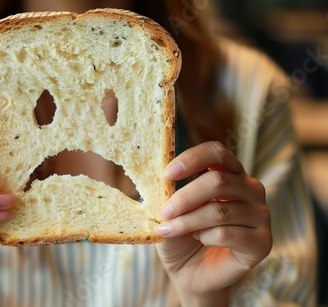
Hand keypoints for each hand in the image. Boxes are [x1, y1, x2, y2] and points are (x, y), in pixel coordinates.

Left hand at [155, 142, 271, 305]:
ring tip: (172, 229)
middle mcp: (251, 189)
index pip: (217, 153)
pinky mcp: (263, 242)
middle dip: (184, 198)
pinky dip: (205, 237)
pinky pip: (228, 234)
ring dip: (188, 221)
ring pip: (220, 211)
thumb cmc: (181, 235)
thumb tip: (162, 177)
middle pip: (218, 181)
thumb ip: (171, 191)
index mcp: (230, 174)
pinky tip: (199, 240)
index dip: (192, 159)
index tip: (167, 174)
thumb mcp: (171, 209)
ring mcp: (261, 215)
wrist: (190, 272)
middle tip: (164, 212)